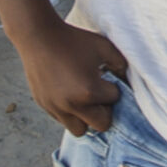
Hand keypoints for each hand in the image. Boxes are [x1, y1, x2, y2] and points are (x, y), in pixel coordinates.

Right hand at [21, 19, 129, 135]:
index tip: (106, 78)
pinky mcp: (44, 106)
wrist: (38, 36)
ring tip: (84, 98)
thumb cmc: (73, 40)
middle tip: (99, 94)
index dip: (113, 87)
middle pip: (101, 125)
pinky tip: (68, 93)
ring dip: (86, 117)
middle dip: (104, 110)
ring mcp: (56, 108)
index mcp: (90, 91)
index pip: (114, 100)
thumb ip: (121, 65)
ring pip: (80, 129)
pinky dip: (69, 112)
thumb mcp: (104, 47)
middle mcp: (72, 105)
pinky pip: (63, 120)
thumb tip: (127, 80)